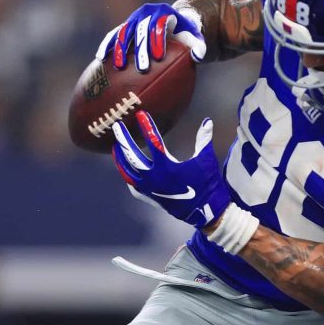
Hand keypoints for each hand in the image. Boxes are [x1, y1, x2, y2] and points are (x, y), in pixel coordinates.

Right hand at [96, 3, 206, 71]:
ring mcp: (133, 18)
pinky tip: (100, 58)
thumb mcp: (195, 37)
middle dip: (141, 50)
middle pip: (141, 31)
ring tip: (119, 67)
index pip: (159, 25)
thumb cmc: (186, 32)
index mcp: (164, 12)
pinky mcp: (124, 26)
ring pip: (124, 32)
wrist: (173, 21)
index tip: (159, 56)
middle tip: (143, 68)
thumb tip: (198, 57)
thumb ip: (199, 46)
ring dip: (120, 49)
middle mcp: (147, 13)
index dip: (158, 40)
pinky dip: (107, 45)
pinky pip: (113, 34)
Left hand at [111, 111, 229, 227]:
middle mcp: (154, 177)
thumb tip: (207, 120)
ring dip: (120, 158)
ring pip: (128, 172)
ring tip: (116, 147)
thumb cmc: (207, 183)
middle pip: (132, 156)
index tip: (141, 114)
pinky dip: (128, 177)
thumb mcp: (206, 159)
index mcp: (167, 166)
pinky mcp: (150, 198)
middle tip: (117, 127)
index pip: (153, 141)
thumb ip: (204, 139)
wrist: (206, 211)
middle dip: (123, 140)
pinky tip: (126, 171)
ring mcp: (150, 189)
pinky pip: (133, 186)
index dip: (147, 126)